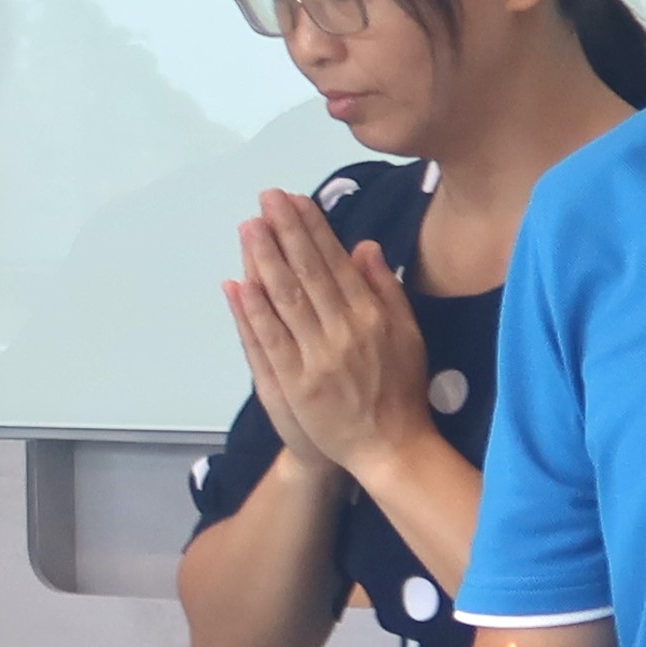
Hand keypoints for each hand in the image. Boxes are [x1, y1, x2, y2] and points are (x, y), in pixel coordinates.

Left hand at [228, 191, 436, 481]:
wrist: (389, 448)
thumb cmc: (399, 388)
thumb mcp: (407, 334)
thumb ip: (386, 289)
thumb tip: (364, 246)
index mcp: (371, 315)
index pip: (335, 262)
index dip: (312, 229)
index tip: (294, 200)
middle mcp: (343, 331)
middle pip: (308, 273)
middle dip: (285, 232)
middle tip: (266, 199)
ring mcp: (316, 358)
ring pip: (286, 300)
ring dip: (264, 261)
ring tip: (249, 227)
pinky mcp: (294, 384)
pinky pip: (270, 341)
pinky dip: (253, 312)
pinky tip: (238, 284)